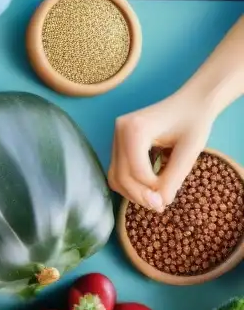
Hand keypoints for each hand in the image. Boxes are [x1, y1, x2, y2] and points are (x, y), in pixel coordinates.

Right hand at [109, 88, 213, 211]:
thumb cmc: (194, 121)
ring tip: (154, 200)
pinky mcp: (118, 143)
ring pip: (115, 176)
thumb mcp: (190, 150)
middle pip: (121, 175)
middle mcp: (119, 131)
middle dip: (139, 195)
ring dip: (132, 193)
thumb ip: (174, 177)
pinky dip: (130, 184)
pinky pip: (117, 171)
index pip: (136, 170)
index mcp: (136, 128)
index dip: (151, 189)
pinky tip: (147, 189)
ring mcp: (116, 136)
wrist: (191, 102)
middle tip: (159, 207)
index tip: (167, 199)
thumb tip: (160, 203)